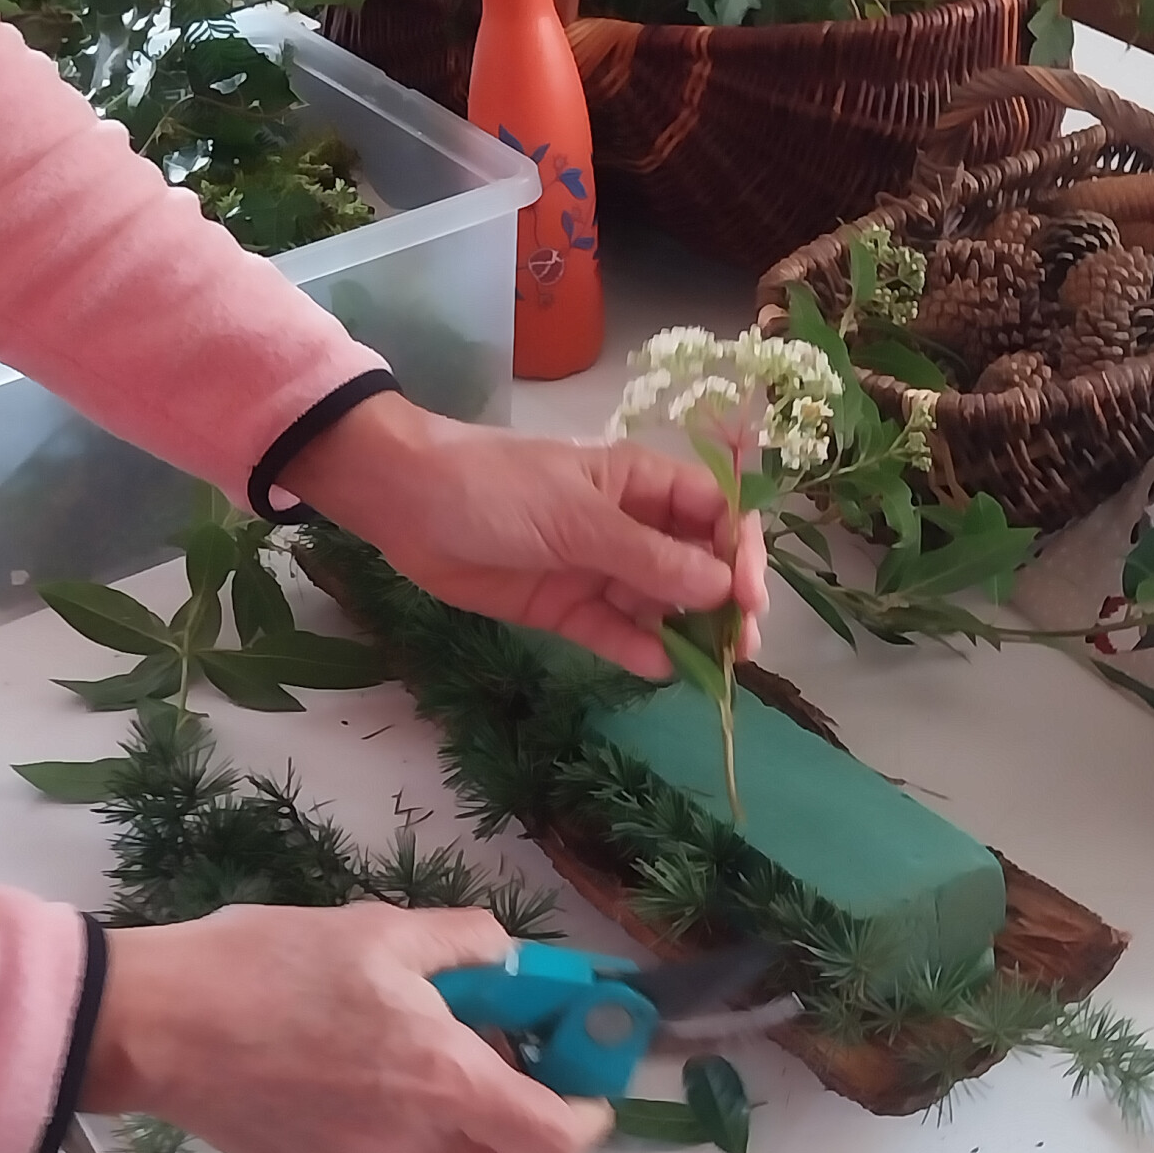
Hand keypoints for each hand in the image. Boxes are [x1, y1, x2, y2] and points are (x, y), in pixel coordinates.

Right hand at [82, 903, 610, 1152]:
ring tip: (434, 1132)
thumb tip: (505, 956)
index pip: (554, 1139)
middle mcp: (414, 1144)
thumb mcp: (379, 929)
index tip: (576, 1094)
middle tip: (495, 1109)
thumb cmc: (273, 965)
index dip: (585, 1122)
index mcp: (445, 1076)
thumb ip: (460, 943)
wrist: (167, 1021)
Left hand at [288, 393, 768, 678]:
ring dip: (689, 632)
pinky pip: (613, 630)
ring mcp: (597, 568)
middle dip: (725, 602)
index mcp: (640, 483)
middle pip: (696, 565)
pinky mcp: (564, 606)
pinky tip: (661, 669)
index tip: (749, 597)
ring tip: (714, 668)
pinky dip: (637, 649)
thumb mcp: (578, 519)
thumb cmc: (496, 488)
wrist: (404, 504)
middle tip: (742, 647)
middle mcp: (628, 526)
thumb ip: (649, 558)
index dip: (740, 552)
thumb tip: (722, 588)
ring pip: (659, 604)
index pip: (714, 513)